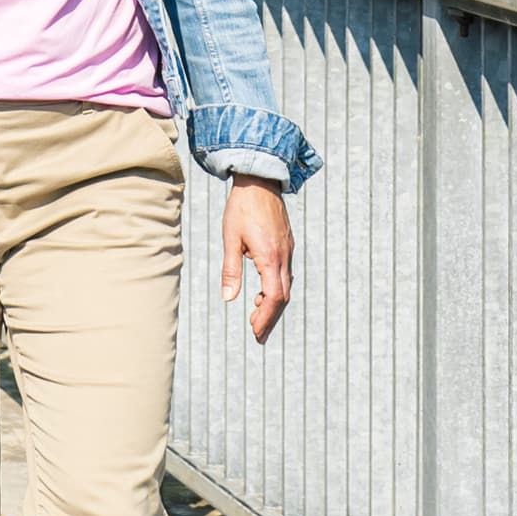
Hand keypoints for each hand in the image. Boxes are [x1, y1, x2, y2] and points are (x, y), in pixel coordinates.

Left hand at [222, 177, 294, 341]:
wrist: (260, 180)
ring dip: (273, 305)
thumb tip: (228, 298)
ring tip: (257, 316)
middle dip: (270, 318)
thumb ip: (230, 270)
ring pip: (286, 287)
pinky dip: (276, 290)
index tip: (255, 332)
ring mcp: (288, 251)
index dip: (265, 318)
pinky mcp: (287, 245)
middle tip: (257, 335)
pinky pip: (285, 275)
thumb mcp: (231, 238)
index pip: (274, 298)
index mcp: (270, 258)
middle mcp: (284, 257)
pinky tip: (262, 292)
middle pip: (283, 297)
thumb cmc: (242, 207)